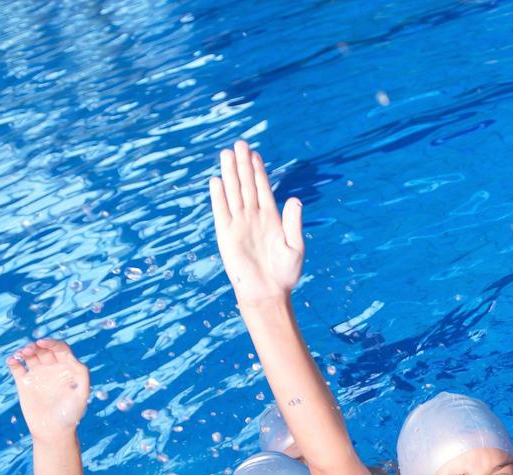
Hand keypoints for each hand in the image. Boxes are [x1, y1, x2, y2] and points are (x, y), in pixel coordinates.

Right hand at [6, 339, 90, 437]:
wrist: (52, 430)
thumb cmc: (70, 414)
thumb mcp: (82, 394)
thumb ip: (81, 375)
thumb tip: (73, 359)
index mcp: (68, 369)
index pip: (60, 348)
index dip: (52, 342)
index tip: (42, 343)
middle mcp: (53, 369)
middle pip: (44, 349)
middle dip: (36, 345)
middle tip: (30, 350)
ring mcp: (38, 375)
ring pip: (30, 355)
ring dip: (25, 350)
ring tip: (22, 354)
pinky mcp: (24, 383)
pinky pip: (17, 367)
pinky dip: (13, 360)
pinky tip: (12, 360)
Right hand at [209, 140, 303, 304]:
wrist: (268, 292)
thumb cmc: (285, 273)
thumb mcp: (295, 246)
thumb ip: (293, 222)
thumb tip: (294, 199)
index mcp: (272, 218)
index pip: (263, 188)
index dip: (259, 170)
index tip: (255, 153)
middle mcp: (254, 217)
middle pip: (247, 185)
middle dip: (243, 165)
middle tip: (239, 143)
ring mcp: (239, 224)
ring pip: (234, 193)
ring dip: (230, 174)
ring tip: (226, 154)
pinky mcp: (227, 235)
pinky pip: (221, 211)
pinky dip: (219, 196)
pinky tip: (217, 181)